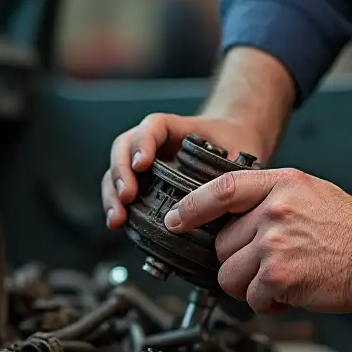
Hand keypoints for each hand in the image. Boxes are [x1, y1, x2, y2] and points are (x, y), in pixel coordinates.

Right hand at [103, 114, 268, 228]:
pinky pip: (121, 191)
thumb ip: (232, 168)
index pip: (152, 127)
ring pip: (116, 171)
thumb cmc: (234, 143)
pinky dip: (116, 206)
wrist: (234, 145)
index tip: (143, 164)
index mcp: (175, 128)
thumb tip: (224, 196)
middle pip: (124, 148)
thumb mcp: (238, 150)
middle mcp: (154, 143)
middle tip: (128, 196)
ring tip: (118, 218)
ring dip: (112, 194)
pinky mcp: (144, 183)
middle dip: (121, 173)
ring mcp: (145, 163)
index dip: (143, 143)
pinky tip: (119, 223)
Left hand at [164, 168, 351, 314]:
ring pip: (230, 274)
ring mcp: (274, 242)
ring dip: (249, 286)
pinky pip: (251, 298)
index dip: (192, 206)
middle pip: (222, 244)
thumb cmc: (351, 230)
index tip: (174, 219)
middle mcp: (274, 209)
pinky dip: (267, 304)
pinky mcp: (278, 275)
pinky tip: (291, 293)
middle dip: (239, 261)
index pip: (222, 189)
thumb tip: (236, 217)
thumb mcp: (311, 192)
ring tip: (280, 280)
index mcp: (281, 184)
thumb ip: (273, 197)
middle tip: (267, 264)